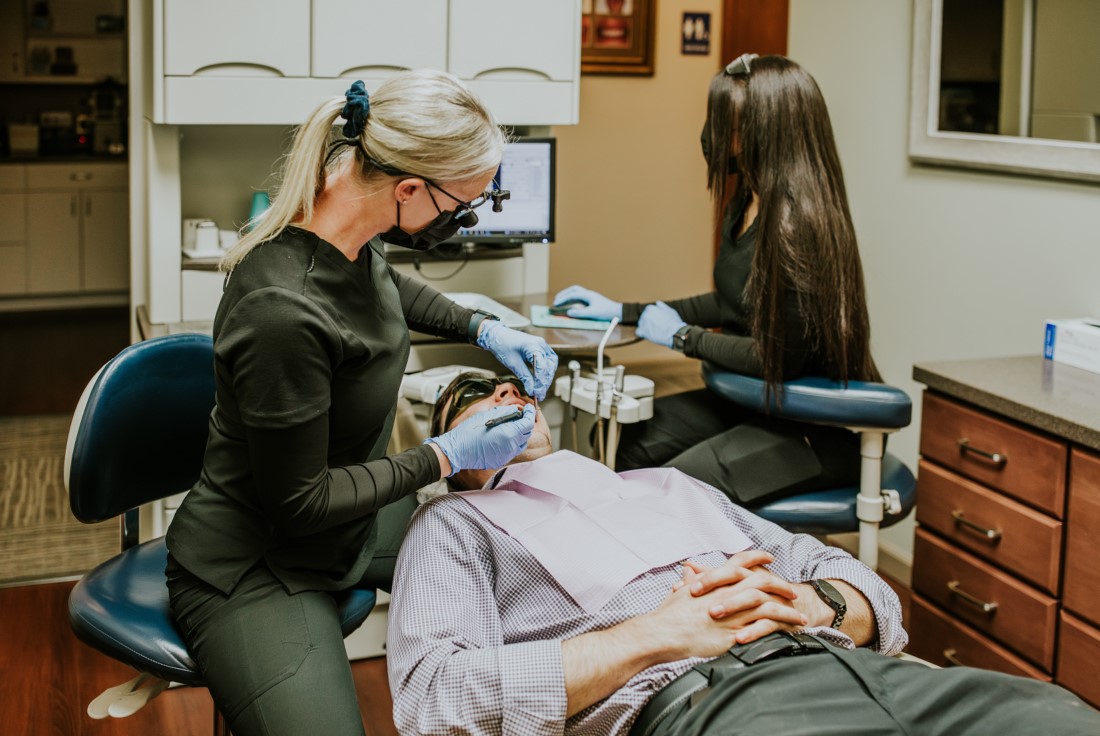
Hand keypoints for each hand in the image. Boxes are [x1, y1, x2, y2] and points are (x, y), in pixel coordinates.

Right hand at [426, 404, 535, 474]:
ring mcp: (506, 456)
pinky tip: (502, 436)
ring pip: (521, 443)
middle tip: (519, 415)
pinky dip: (512, 442)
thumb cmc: (469, 431)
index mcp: (509, 434)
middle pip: (527, 434)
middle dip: (525, 423)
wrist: (457, 450)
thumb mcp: (488, 415)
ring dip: (519, 434)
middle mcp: (511, 447)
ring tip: (510, 426)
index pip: (528, 423)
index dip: (530, 414)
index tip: (529, 409)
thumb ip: (506, 412)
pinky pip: (512, 450)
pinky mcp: (501, 461)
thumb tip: (516, 410)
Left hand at [476, 321, 558, 399]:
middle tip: (539, 394)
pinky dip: (545, 372)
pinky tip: (540, 380)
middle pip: (549, 367)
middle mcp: (541, 344)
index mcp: (534, 346)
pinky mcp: (540, 348)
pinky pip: (547, 361)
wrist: (496, 335)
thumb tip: (532, 390)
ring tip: (540, 389)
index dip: (541, 383)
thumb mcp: (513, 363)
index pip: (543, 368)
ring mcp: (542, 345)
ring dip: (546, 378)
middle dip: (545, 382)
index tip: (537, 394)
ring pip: (551, 365)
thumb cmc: (502, 345)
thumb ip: (525, 377)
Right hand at [552, 285, 622, 320]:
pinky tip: (570, 305)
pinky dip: (573, 299)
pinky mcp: (592, 300)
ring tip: (561, 302)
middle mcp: (588, 294)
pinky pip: (580, 297)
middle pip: (573, 290)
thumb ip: (580, 313)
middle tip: (556, 301)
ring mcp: (590, 296)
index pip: (572, 294)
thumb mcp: (592, 314)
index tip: (555, 304)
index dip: (563, 299)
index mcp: (588, 295)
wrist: (618, 312)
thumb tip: (568, 312)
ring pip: (576, 292)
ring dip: (568, 295)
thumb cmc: (606, 312)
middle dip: (563, 294)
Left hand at [636, 301, 686, 347]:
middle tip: (658, 327)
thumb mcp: (670, 310)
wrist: (675, 333)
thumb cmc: (674, 321)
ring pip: (641, 325)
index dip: (654, 317)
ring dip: (647, 328)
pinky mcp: (642, 331)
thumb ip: (662, 306)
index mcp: (650, 308)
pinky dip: (643, 334)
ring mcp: (642, 323)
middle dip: (649, 322)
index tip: (659, 321)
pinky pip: (639, 332)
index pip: (648, 312)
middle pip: (644, 318)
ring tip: (656, 332)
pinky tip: (650, 335)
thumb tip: (657, 303)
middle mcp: (644, 314)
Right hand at [638, 562, 798, 660]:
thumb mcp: (680, 592)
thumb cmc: (670, 615)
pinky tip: (789, 632)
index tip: (769, 558)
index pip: (740, 562)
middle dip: (780, 585)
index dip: (757, 558)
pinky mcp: (736, 630)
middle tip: (792, 590)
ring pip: (769, 605)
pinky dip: (780, 628)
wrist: (665, 632)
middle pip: (763, 582)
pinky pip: (765, 627)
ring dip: (788, 610)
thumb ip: (690, 580)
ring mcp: (734, 612)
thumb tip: (690, 570)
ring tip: (800, 616)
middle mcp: (728, 593)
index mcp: (716, 582)